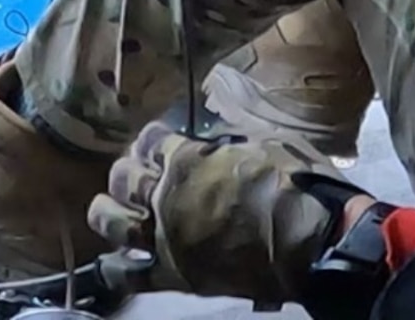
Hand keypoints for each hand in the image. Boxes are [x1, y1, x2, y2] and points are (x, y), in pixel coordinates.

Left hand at [88, 121, 364, 302]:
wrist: (309, 240)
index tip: (154, 141)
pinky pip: (131, 275)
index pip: (151, 141)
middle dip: (124, 172)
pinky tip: (110, 263)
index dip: (150, 139)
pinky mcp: (175, 275)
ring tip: (105, 209)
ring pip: (115, 224)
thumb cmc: (293, 184)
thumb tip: (214, 146)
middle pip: (125, 179)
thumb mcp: (262, 143)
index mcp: (189, 159)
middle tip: (130, 173)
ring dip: (105, 213)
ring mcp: (167, 239)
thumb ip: (227, 146)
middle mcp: (167, 197)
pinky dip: (115, 269)